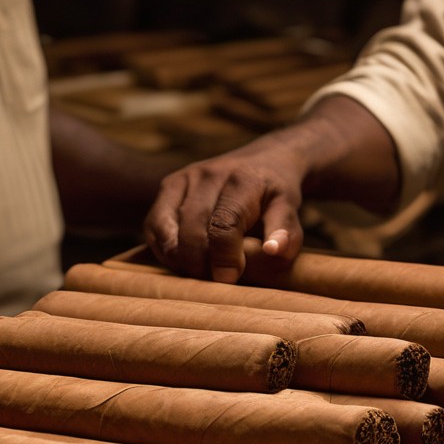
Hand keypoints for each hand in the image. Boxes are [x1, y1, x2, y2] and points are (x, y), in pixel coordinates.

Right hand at [142, 134, 305, 282]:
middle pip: (191, 230)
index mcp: (241, 180)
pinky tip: (183, 260)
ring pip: (167, 229)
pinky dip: (165, 249)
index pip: (224, 225)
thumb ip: (285, 232)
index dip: (223, 258)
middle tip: (214, 282)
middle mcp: (207, 174)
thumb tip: (274, 250)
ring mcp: (183, 177)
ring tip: (201, 272)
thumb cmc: (276, 194)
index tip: (229, 280)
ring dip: (180, 259)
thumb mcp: (290, 210)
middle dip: (200, 264)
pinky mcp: (168, 186)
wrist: (263, 160)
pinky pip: (153, 226)